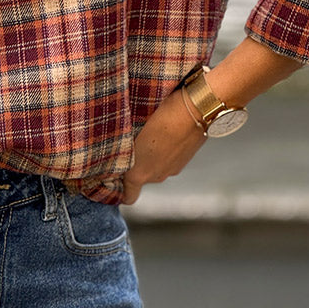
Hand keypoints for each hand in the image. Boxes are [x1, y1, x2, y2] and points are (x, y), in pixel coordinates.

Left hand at [121, 89, 205, 204]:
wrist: (195, 110)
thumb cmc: (159, 116)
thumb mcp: (133, 131)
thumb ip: (122, 148)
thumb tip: (115, 150)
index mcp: (139, 174)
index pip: (128, 197)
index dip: (119, 190)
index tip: (113, 176)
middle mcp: (156, 176)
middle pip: (141, 177)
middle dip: (134, 163)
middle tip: (129, 142)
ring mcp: (173, 169)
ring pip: (156, 166)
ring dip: (151, 155)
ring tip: (148, 132)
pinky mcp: (185, 160)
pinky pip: (169, 159)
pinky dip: (166, 149)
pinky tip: (164, 131)